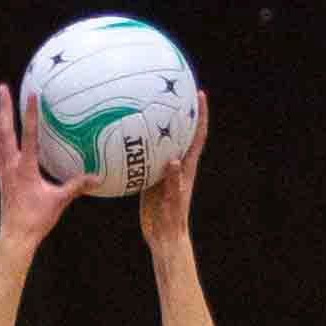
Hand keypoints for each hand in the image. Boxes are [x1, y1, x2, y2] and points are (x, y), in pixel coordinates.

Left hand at [0, 82, 81, 251]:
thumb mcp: (60, 201)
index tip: (32, 94)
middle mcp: (11, 166)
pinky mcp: (1, 180)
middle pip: (6, 131)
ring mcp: (4, 172)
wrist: (16, 237)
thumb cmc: (37, 220)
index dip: (31, 114)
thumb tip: (98, 177)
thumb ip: (77, 186)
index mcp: (25, 168)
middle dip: (5, 108)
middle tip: (3, 87)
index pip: (29, 135)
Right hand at [138, 91, 208, 254]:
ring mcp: (164, 170)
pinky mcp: (152, 178)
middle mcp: (178, 164)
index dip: (200, 114)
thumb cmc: (172, 221)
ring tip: (147, 103)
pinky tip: (124, 136)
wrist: (165, 237)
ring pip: (163, 141)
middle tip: (173, 88)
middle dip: (180, 110)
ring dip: (158, 124)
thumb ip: (174, 182)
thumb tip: (173, 162)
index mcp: (187, 167)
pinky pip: (146, 155)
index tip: (199, 94)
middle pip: (182, 131)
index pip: (197, 135)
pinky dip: (139, 144)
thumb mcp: (173, 201)